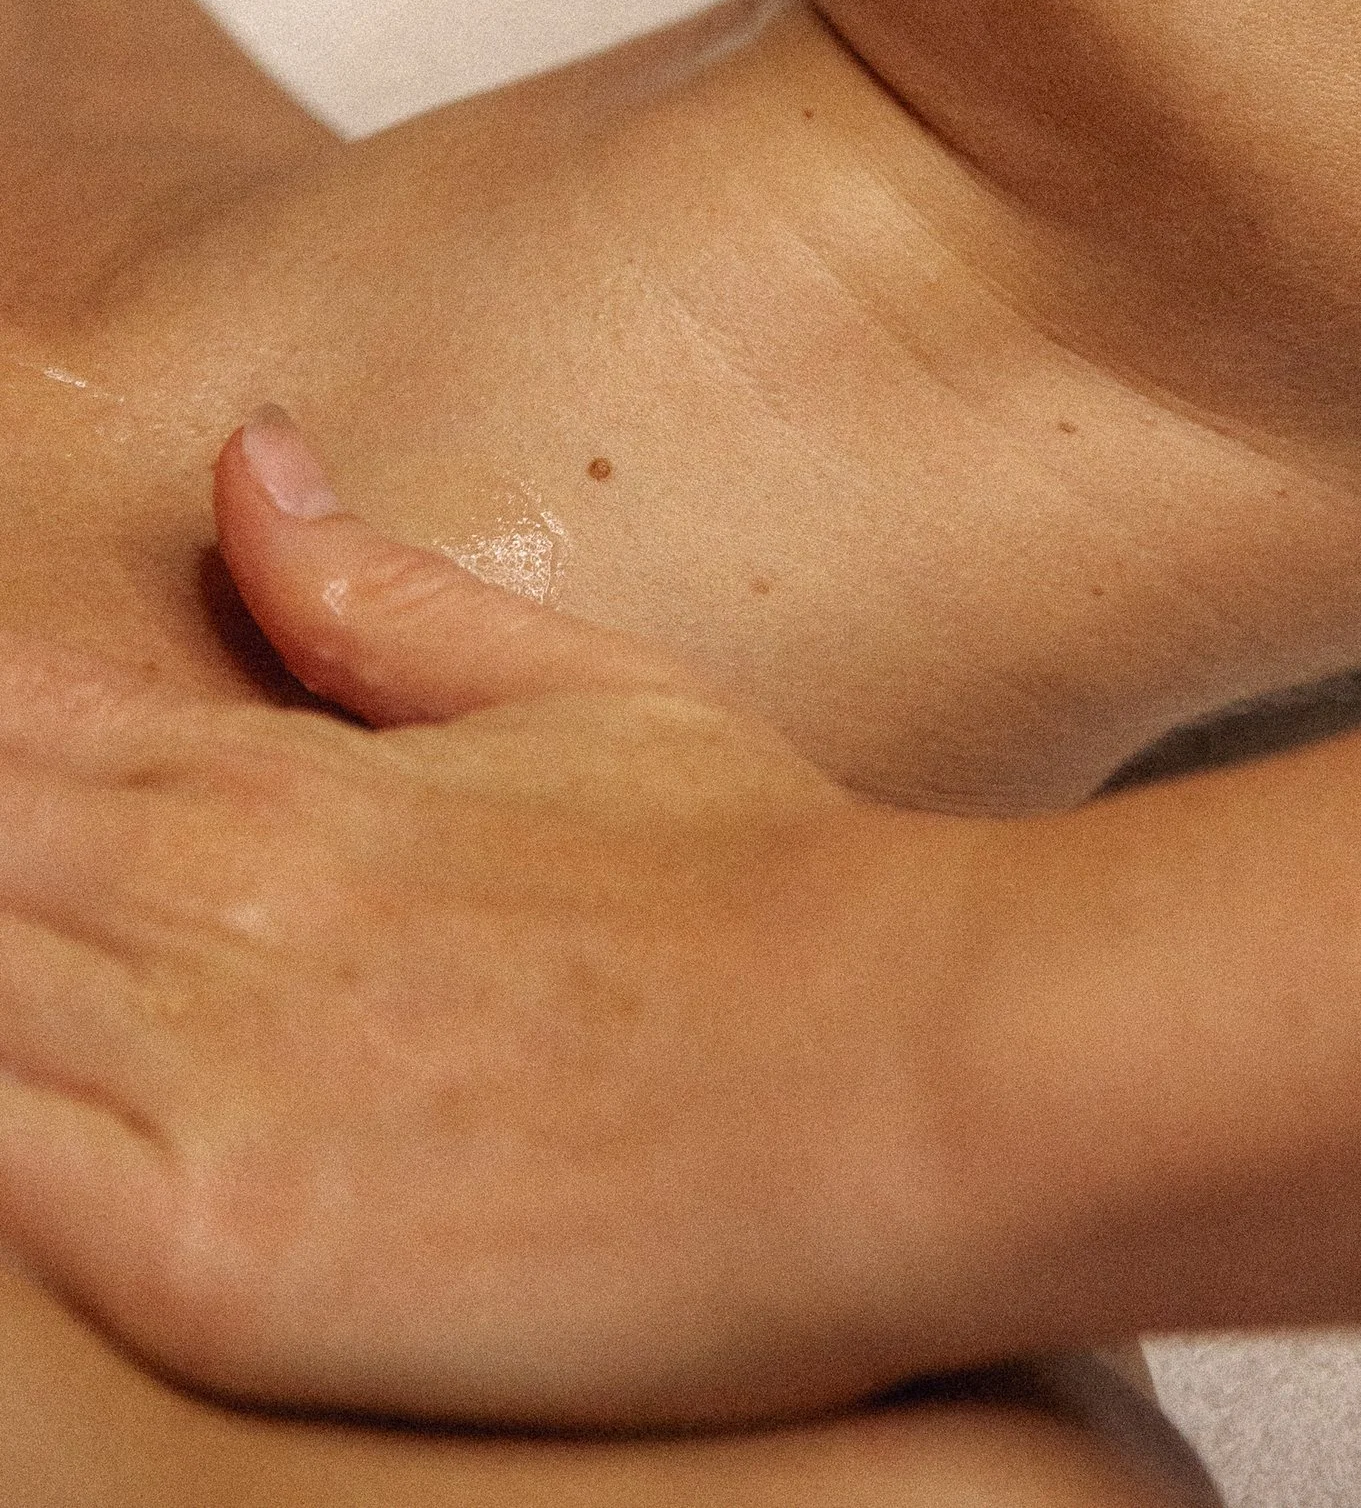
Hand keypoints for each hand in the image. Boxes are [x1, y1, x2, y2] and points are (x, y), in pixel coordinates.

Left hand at [0, 415, 1007, 1429]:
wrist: (914, 1071)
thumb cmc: (775, 892)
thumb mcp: (586, 696)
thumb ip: (381, 601)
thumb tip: (246, 455)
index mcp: (274, 778)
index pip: (1, 730)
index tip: (21, 767)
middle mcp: (207, 907)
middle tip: (46, 904)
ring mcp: (201, 1085)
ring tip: (52, 988)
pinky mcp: (215, 1262)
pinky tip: (29, 1111)